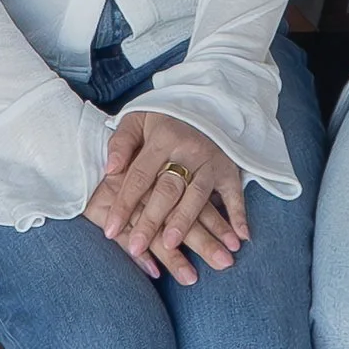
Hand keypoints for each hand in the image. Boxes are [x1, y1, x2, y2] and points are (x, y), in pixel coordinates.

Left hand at [86, 111, 248, 284]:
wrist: (204, 102)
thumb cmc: (163, 118)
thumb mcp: (137, 119)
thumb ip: (122, 142)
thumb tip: (110, 169)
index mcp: (162, 138)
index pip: (140, 176)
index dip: (124, 204)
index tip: (110, 230)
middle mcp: (188, 151)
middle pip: (167, 191)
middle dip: (150, 220)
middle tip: (136, 246)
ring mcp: (211, 161)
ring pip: (197, 195)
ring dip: (185, 221)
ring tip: (170, 245)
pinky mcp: (229, 169)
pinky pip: (235, 194)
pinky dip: (238, 216)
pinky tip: (238, 238)